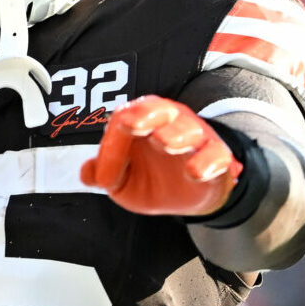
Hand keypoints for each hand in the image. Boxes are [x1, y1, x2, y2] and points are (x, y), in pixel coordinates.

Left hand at [80, 97, 241, 217]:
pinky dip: (207, 162)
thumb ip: (105, 174)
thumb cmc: (153, 178)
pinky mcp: (217, 159)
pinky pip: (216, 155)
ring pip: (189, 130)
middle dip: (147, 114)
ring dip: (176, 135)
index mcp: (144, 121)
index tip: (106, 176)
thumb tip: (87, 173)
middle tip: (134, 123)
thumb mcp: (124, 181)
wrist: (191, 195)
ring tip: (165, 143)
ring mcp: (196, 139)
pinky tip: (194, 172)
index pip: (126, 117)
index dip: (113, 141)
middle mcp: (170, 123)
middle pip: (161, 109)